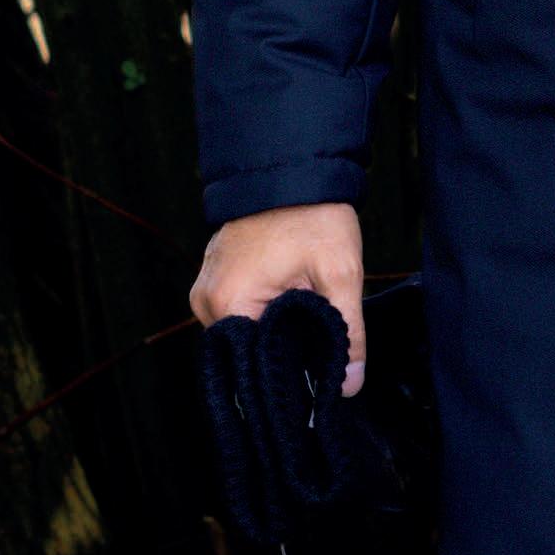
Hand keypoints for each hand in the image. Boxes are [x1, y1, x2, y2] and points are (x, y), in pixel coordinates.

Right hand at [190, 200, 368, 396]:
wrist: (294, 169)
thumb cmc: (315, 215)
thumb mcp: (340, 272)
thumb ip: (346, 331)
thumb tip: (349, 385)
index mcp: (228, 303)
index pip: (252, 367)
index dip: (287, 375)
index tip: (314, 379)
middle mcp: (206, 301)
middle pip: (245, 353)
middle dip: (281, 354)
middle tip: (317, 346)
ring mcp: (206, 287)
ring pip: (243, 334)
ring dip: (272, 333)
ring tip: (304, 322)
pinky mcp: (215, 276)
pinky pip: (236, 312)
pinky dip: (261, 315)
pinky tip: (287, 307)